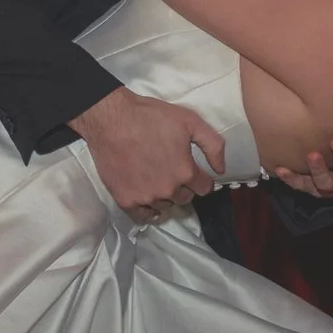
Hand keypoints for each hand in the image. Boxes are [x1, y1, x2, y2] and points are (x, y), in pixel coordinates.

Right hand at [70, 87, 225, 220]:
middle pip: (184, 198)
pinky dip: (147, 210)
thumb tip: (221, 169)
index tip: (193, 170)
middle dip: (182, 186)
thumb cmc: (150, 116)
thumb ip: (213, 145)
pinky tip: (147, 199)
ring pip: (164, 206)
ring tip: (155, 178)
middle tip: (171, 170)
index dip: (200, 178)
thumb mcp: (190, 121)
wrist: (111, 119)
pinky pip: (143, 216)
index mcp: (185, 172)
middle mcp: (168, 190)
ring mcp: (146, 197)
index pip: (204, 188)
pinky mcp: (126, 200)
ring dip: (164, 196)